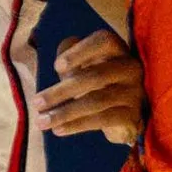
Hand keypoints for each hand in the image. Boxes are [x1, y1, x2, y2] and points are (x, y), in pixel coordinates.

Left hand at [35, 29, 145, 143]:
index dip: (80, 51)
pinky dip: (77, 125)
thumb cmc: (95, 84)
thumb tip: (59, 65)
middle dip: (61, 91)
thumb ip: (68, 59)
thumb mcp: (80, 68)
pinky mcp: (132, 115)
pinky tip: (59, 130)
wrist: (120, 115)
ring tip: (42, 121)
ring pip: (96, 101)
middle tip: (36, 103)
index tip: (56, 66)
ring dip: (64, 112)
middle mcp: (130, 68)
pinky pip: (102, 120)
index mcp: (118, 50)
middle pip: (95, 76)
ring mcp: (134, 92)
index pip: (103, 41)